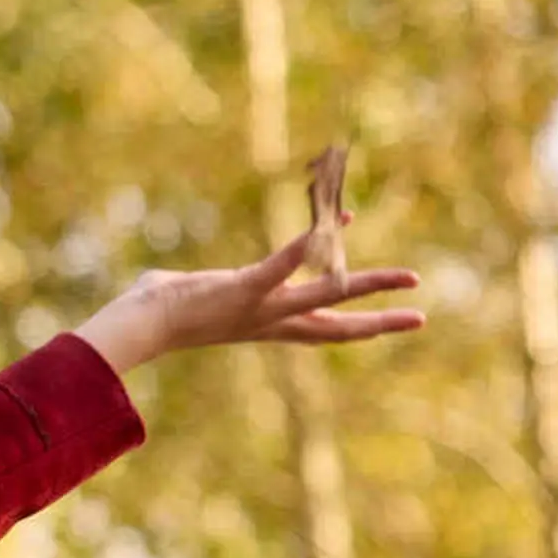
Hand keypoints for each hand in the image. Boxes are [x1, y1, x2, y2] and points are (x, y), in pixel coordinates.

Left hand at [75, 228, 425, 375]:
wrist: (137, 325)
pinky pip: (281, 267)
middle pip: (338, 326)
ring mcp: (261, 306)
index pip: (324, 329)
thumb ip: (195, 287)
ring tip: (406, 276)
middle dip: (381, 320)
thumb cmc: (154, 310)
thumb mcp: (190, 299)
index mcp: (266, 325)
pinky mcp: (243, 288)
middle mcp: (271, 321)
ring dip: (368, 283)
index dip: (361, 325)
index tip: (395, 322)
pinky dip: (304, 249)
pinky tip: (331, 228)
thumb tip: (170, 281)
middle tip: (420, 316)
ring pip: (327, 295)